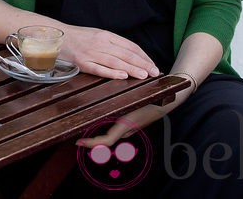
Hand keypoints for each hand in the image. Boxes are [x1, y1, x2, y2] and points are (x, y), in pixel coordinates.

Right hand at [60, 26, 159, 79]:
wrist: (55, 36)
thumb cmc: (77, 37)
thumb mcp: (96, 35)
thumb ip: (111, 43)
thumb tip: (131, 55)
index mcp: (105, 34)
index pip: (130, 46)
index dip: (143, 56)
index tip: (152, 64)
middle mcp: (100, 42)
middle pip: (125, 54)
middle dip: (142, 64)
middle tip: (154, 72)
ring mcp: (90, 52)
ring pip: (115, 61)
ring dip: (132, 69)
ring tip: (144, 75)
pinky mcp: (81, 62)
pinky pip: (99, 68)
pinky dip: (111, 72)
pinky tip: (122, 76)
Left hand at [76, 85, 191, 148]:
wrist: (165, 102)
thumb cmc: (150, 100)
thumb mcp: (133, 100)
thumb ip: (119, 103)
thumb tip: (103, 103)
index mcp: (125, 125)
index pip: (106, 141)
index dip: (92, 143)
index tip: (79, 142)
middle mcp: (126, 130)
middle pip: (105, 140)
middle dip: (91, 140)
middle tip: (77, 137)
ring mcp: (128, 130)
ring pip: (109, 136)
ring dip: (97, 136)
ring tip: (83, 131)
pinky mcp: (130, 126)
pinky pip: (114, 131)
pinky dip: (104, 131)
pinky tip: (97, 124)